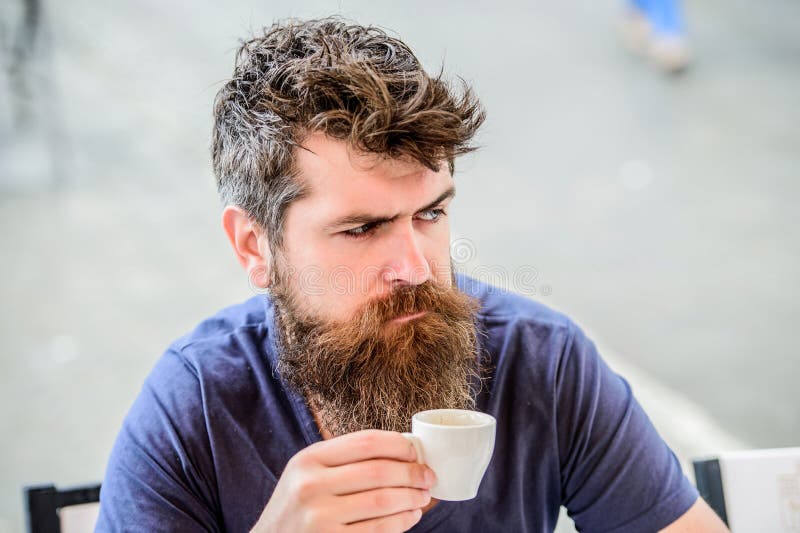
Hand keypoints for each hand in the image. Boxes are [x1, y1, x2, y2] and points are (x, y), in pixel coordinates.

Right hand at [251, 429, 436, 532]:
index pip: (365, 442)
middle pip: (379, 471)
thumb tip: (402, 449)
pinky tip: (410, 516)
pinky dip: (401, 522)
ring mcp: (319, 517)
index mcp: (309, 459)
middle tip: (428, 476)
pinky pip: (378, 530)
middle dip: (412, 473)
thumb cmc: (297, 506)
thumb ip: (344, 460)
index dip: (398, 445)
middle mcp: (311, 485)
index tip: (415, 451)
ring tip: (423, 496)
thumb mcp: (308, 473)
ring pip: (383, 501)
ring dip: (412, 498)